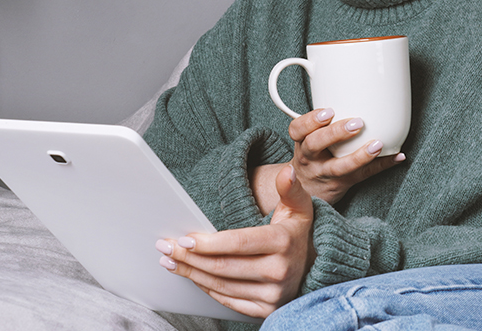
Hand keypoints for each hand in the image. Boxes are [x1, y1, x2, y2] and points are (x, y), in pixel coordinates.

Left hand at [157, 165, 314, 318]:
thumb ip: (290, 188)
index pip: (238, 244)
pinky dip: (206, 289)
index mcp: (283, 243)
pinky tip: (192, 276)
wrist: (314, 267)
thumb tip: (287, 171)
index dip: (209, 243)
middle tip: (166, 247)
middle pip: (224, 266)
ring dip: (191, 273)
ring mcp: (273, 295)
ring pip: (221, 285)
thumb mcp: (299, 207)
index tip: (185, 239)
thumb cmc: (296, 233)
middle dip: (190, 258)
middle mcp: (279, 272)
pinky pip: (228, 301)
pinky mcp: (265, 311)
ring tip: (171, 261)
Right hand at [288, 108, 405, 203]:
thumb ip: (322, 120)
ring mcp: (324, 173)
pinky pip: (362, 175)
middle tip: (357, 123)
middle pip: (315, 145)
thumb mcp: (307, 138)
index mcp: (301, 141)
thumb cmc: (313, 154)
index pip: (297, 129)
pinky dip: (381, 165)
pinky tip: (396, 157)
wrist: (308, 190)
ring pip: (339, 167)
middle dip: (335, 133)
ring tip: (377, 144)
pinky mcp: (342, 184)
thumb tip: (351, 90)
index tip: (329, 111)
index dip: (311, 120)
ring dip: (361, 155)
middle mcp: (309, 158)